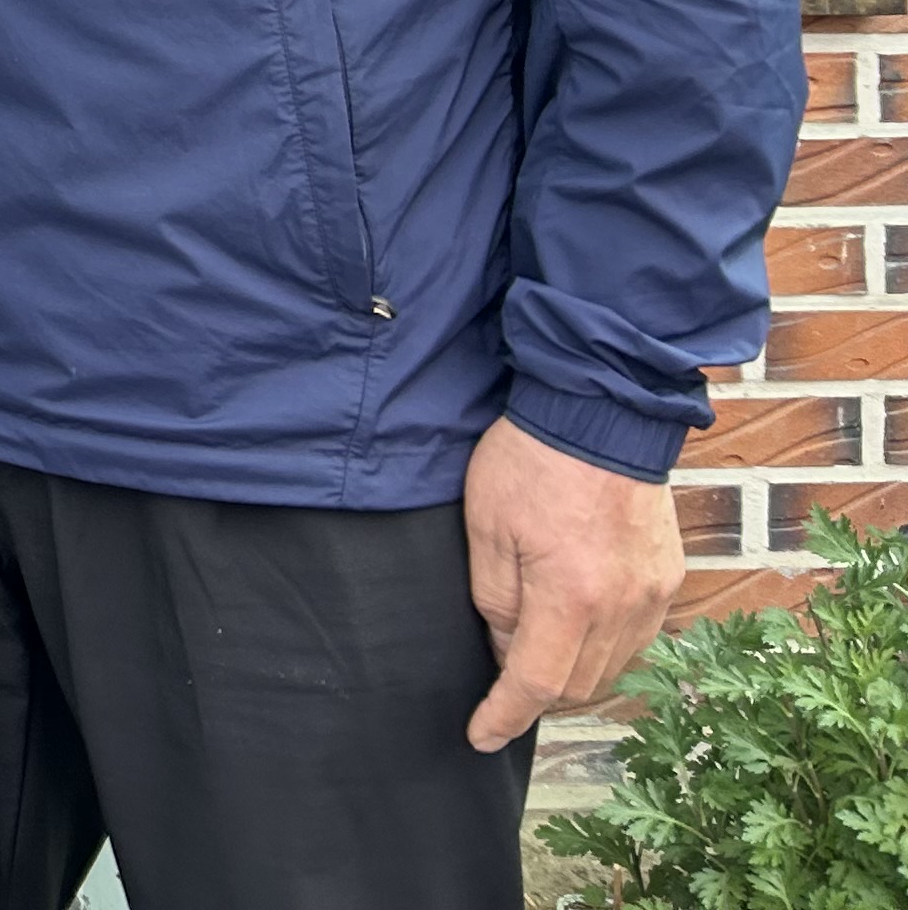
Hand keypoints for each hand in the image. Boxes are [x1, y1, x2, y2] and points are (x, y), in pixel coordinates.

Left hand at [463, 417, 683, 751]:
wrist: (601, 412)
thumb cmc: (531, 459)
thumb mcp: (485, 526)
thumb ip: (495, 598)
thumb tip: (504, 646)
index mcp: (572, 596)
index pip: (538, 684)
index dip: (505, 715)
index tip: (480, 735)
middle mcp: (623, 606)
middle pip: (579, 684)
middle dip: (535, 695)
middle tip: (498, 681)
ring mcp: (653, 593)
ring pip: (611, 666)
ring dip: (572, 673)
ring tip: (532, 650)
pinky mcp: (668, 576)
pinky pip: (635, 635)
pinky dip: (602, 644)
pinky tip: (574, 623)